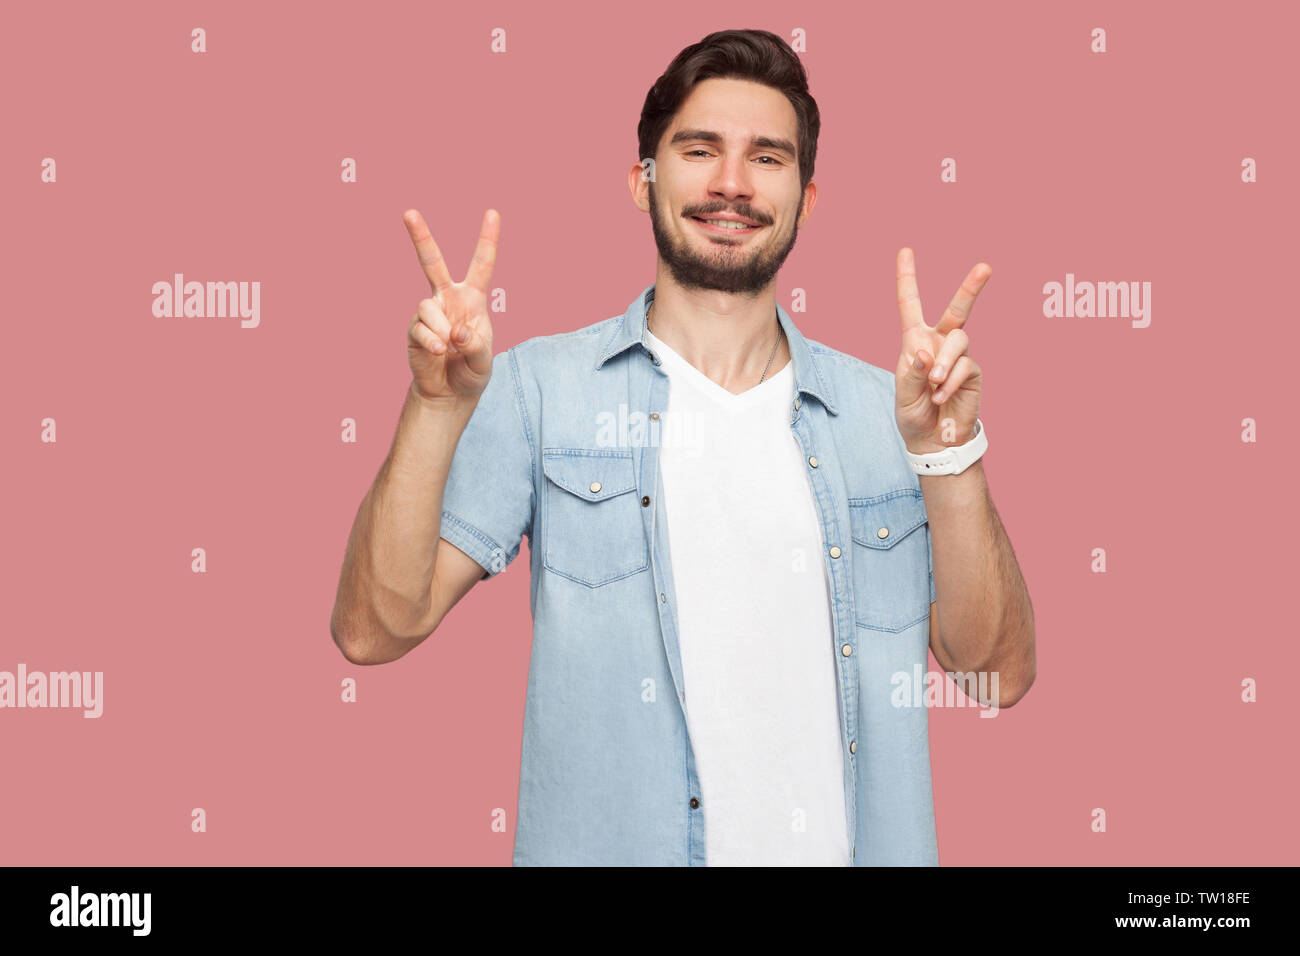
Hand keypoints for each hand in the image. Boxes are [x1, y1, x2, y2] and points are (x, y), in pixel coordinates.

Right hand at [404, 208, 499, 405]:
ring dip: (442, 331)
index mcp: (473, 300)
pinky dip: (433, 343)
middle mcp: (449, 299)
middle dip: (420, 237)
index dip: (487, 239)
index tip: (492, 212)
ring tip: (449, 350)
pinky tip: (439, 354)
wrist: (448, 394)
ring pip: (428, 306)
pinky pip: (421, 329)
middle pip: (433, 263)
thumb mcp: (484, 361)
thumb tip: (454, 332)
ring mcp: (429, 313)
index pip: (482, 265)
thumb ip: (476, 346)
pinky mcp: (414, 329)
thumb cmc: (471, 372)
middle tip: (408, 212)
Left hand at [893, 247, 988, 453]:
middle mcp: (939, 343)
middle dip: (970, 288)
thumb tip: (926, 352)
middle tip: (986, 267)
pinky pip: (965, 367)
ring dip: (945, 361)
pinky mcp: (973, 372)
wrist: (933, 439)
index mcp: (915, 341)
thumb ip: (913, 372)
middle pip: (957, 310)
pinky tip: (942, 396)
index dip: (908, 278)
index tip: (906, 250)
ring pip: (959, 340)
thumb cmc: (914, 413)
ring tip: (935, 384)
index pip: (910, 305)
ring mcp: (958, 357)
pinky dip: (951, 382)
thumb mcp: (903, 393)